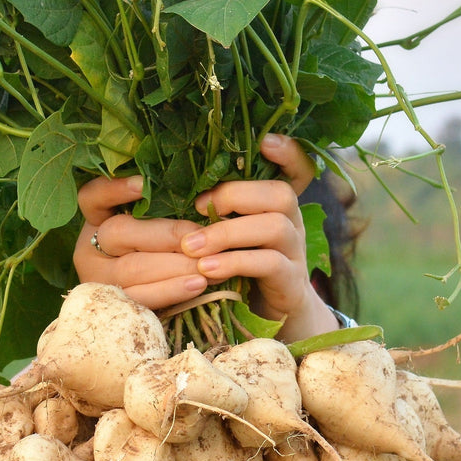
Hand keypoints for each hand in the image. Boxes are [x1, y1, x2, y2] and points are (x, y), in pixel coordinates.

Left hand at [73, 134, 339, 342]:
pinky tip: (206, 270)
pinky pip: (269, 264)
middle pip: (280, 193)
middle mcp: (291, 222)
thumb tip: (163, 184)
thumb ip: (213, 209)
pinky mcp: (290, 283)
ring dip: (228, 233)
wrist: (265, 319)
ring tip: (193, 247)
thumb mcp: (226, 234)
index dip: (289, 153)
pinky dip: (234, 263)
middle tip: (197, 208)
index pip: (297, 168)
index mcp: (274, 204)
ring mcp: (294, 252)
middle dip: (235, 196)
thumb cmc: (235, 268)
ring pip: (274, 226)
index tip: (266, 141)